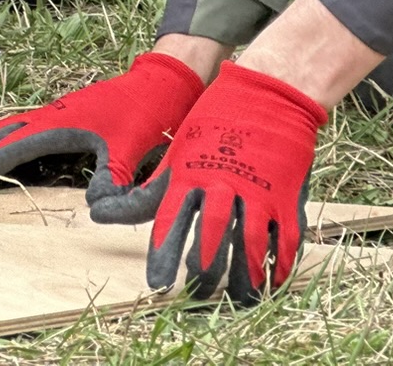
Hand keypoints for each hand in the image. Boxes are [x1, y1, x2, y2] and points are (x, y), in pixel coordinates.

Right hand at [0, 52, 204, 219]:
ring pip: (16, 127)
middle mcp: (53, 115)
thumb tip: (94, 211)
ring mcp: (60, 110)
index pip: (12, 147)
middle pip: (4, 132)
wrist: (162, 80)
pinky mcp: (69, 111)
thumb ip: (111, 179)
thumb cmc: (147, 113)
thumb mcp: (130, 150)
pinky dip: (17, 142)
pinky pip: (31, 126)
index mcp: (60, 124)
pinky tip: (26, 160)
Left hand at [146, 61, 327, 303]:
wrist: (267, 93)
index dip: (163, 254)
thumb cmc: (215, 122)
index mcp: (191, 173)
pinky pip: (286, 238)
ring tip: (238, 298)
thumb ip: (153, 188)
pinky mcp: (286, 195)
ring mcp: (258, 191)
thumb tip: (106, 211)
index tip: (157, 283)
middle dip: (203, 270)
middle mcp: (222, 184)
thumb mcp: (178, 151)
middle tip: (197, 292)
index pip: (170, 221)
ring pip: (251, 245)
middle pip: (211, 237)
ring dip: (245, 275)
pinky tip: (274, 282)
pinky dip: (280, 263)